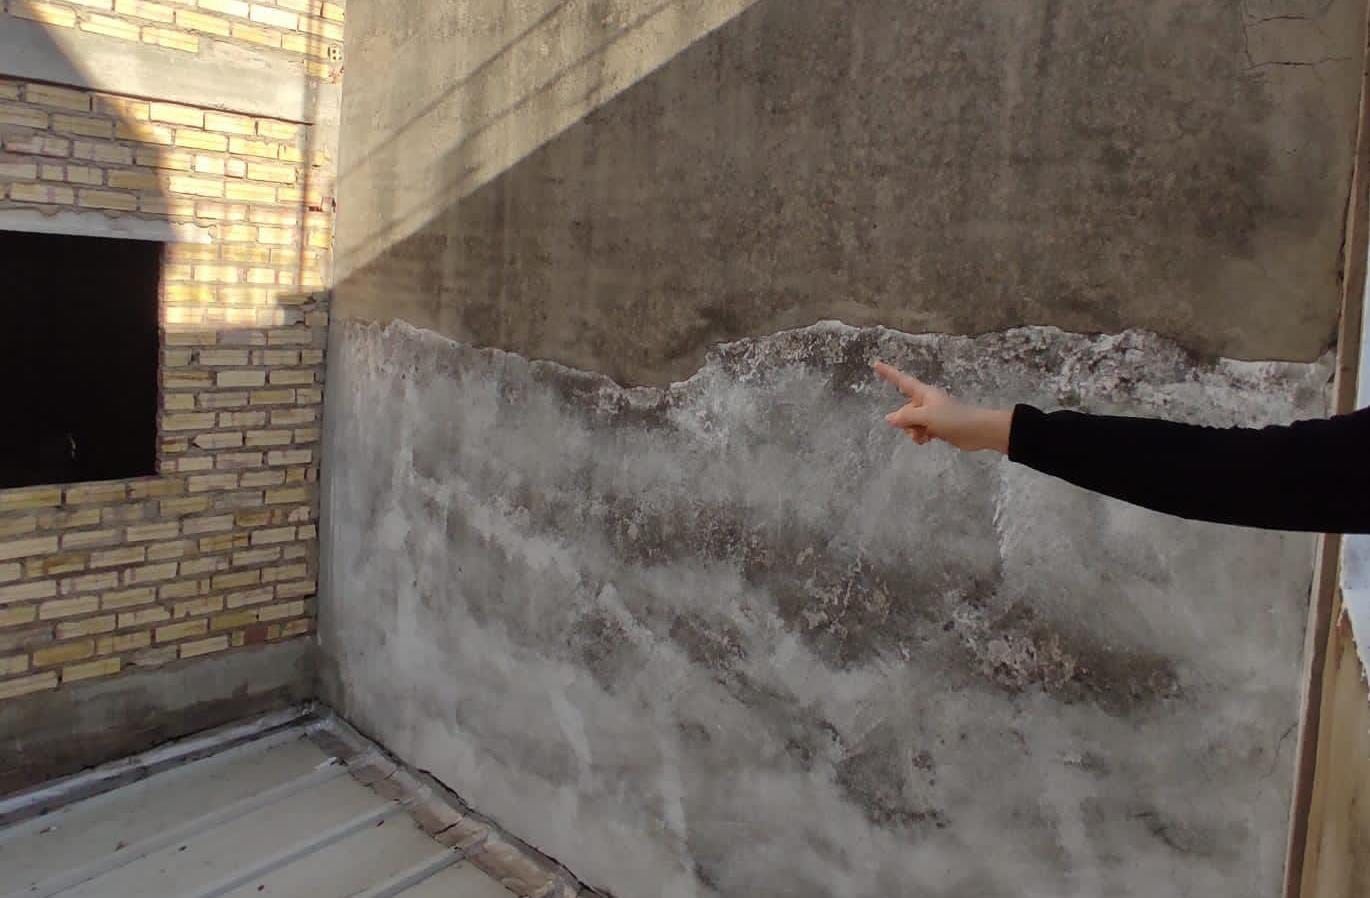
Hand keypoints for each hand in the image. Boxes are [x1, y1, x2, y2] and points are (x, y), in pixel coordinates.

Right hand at [872, 361, 1011, 453]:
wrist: (977, 431)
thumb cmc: (953, 418)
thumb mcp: (926, 416)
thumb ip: (906, 417)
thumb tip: (889, 419)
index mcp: (923, 393)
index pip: (901, 380)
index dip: (888, 373)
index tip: (875, 364)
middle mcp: (924, 402)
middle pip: (904, 410)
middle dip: (906, 422)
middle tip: (918, 427)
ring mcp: (930, 415)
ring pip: (910, 423)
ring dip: (913, 431)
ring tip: (925, 435)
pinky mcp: (936, 427)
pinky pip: (919, 431)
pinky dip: (920, 436)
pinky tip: (928, 440)